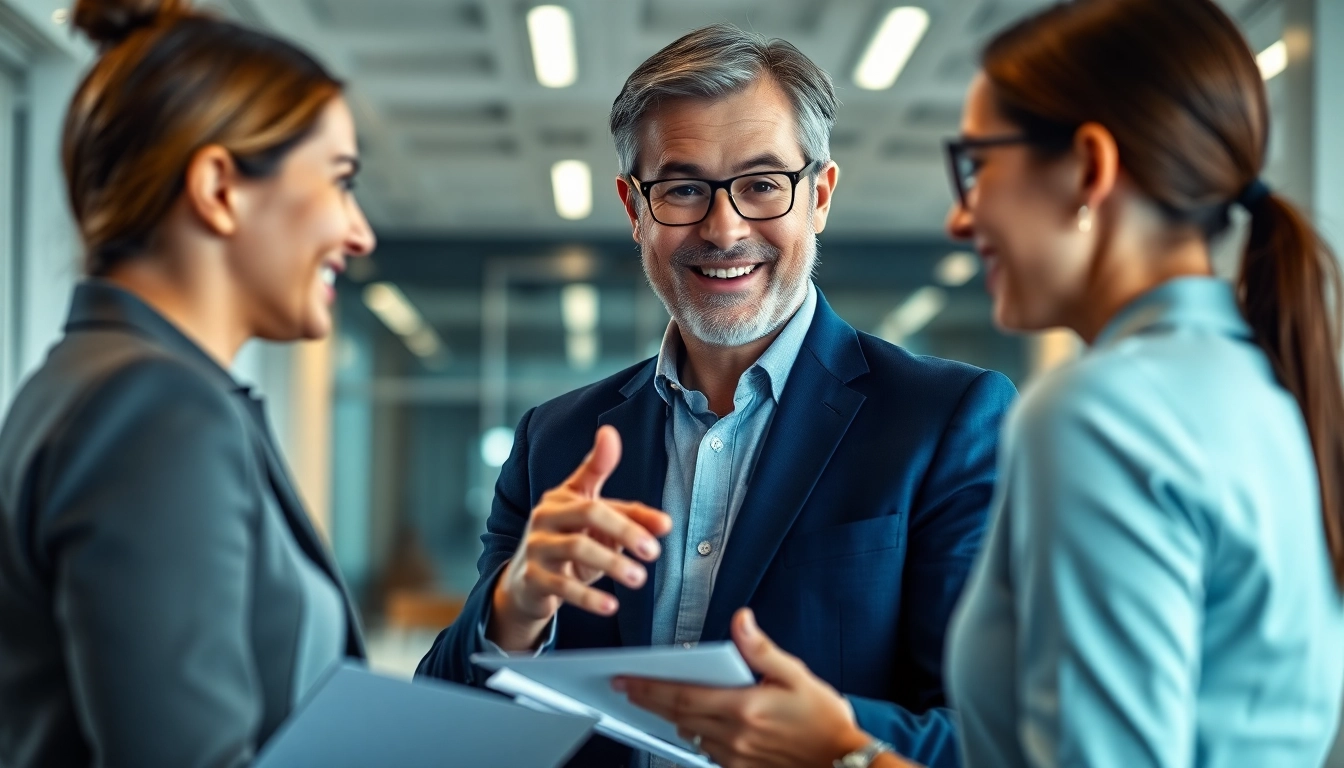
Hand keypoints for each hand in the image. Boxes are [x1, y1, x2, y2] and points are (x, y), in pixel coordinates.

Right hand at [489, 426, 671, 650]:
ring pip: (576, 547)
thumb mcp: (598, 529)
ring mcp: (537, 545)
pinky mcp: (532, 577)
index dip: (602, 457)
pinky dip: (588, 597)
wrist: (527, 585)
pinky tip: (611, 605)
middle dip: (625, 530)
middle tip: (652, 550)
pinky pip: (562, 586)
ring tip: (639, 578)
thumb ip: (632, 518)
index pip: (592, 475)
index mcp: (564, 496)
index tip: (614, 441)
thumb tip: (665, 524)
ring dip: (612, 562)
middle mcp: (546, 514)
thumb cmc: (569, 546)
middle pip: (589, 512)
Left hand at [615, 609, 878, 767]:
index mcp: (744, 707)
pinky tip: (696, 724)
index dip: (650, 687)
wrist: (843, 762)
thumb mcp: (796, 675)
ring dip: (672, 717)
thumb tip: (741, 621)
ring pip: (690, 734)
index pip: (683, 695)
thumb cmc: (824, 720)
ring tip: (659, 701)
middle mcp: (735, 735)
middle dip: (649, 700)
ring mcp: (736, 757)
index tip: (628, 679)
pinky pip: (707, 752)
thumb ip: (761, 649)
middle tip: (626, 688)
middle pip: (678, 715)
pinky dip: (697, 735)